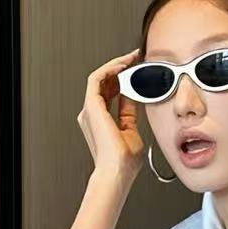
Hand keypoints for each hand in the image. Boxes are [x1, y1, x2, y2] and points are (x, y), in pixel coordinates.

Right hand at [77, 47, 145, 178]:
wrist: (116, 170)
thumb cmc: (123, 161)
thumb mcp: (131, 130)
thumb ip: (130, 113)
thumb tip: (133, 97)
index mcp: (100, 121)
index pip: (112, 93)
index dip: (124, 80)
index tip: (137, 71)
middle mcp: (92, 114)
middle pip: (105, 83)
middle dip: (120, 68)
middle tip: (134, 58)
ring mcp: (90, 109)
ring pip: (100, 78)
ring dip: (115, 65)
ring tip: (129, 58)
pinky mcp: (91, 105)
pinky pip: (96, 78)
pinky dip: (109, 69)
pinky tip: (122, 64)